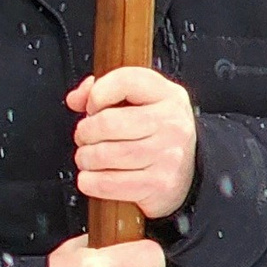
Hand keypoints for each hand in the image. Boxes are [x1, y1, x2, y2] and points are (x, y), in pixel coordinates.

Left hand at [68, 67, 196, 220]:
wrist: (190, 170)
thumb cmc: (155, 131)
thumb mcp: (139, 100)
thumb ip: (102, 90)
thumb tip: (76, 99)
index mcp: (168, 95)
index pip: (126, 81)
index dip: (97, 93)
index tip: (92, 106)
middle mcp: (172, 124)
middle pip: (108, 123)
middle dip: (84, 131)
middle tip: (84, 137)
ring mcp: (168, 156)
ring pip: (106, 154)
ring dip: (85, 157)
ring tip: (87, 157)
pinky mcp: (159, 184)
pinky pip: (110, 183)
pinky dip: (90, 181)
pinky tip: (91, 176)